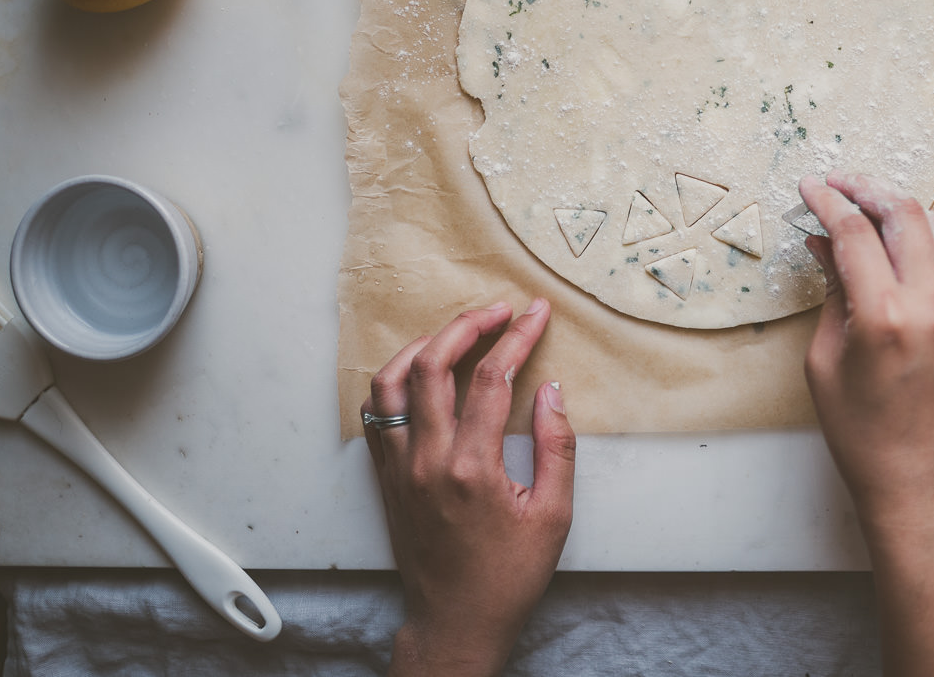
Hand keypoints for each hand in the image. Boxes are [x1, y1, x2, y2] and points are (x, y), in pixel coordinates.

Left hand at [363, 300, 575, 676]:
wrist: (456, 622)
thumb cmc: (508, 576)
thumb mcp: (554, 515)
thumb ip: (556, 446)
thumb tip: (550, 390)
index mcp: (472, 468)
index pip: (491, 378)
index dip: (517, 336)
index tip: (536, 313)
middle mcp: (426, 461)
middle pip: (433, 364)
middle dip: (468, 324)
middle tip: (499, 311)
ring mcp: (399, 468)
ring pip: (391, 382)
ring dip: (423, 345)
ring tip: (457, 333)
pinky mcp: (385, 477)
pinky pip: (377, 413)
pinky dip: (396, 380)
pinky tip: (422, 372)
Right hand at [798, 171, 933, 535]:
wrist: (919, 482)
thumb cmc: (862, 436)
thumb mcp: (825, 362)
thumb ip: (830, 294)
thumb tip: (824, 245)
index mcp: (886, 316)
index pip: (855, 233)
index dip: (827, 201)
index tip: (808, 187)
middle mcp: (929, 303)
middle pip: (903, 213)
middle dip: (866, 188)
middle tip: (835, 183)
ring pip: (933, 226)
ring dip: (896, 205)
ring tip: (862, 202)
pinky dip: (918, 233)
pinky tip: (892, 236)